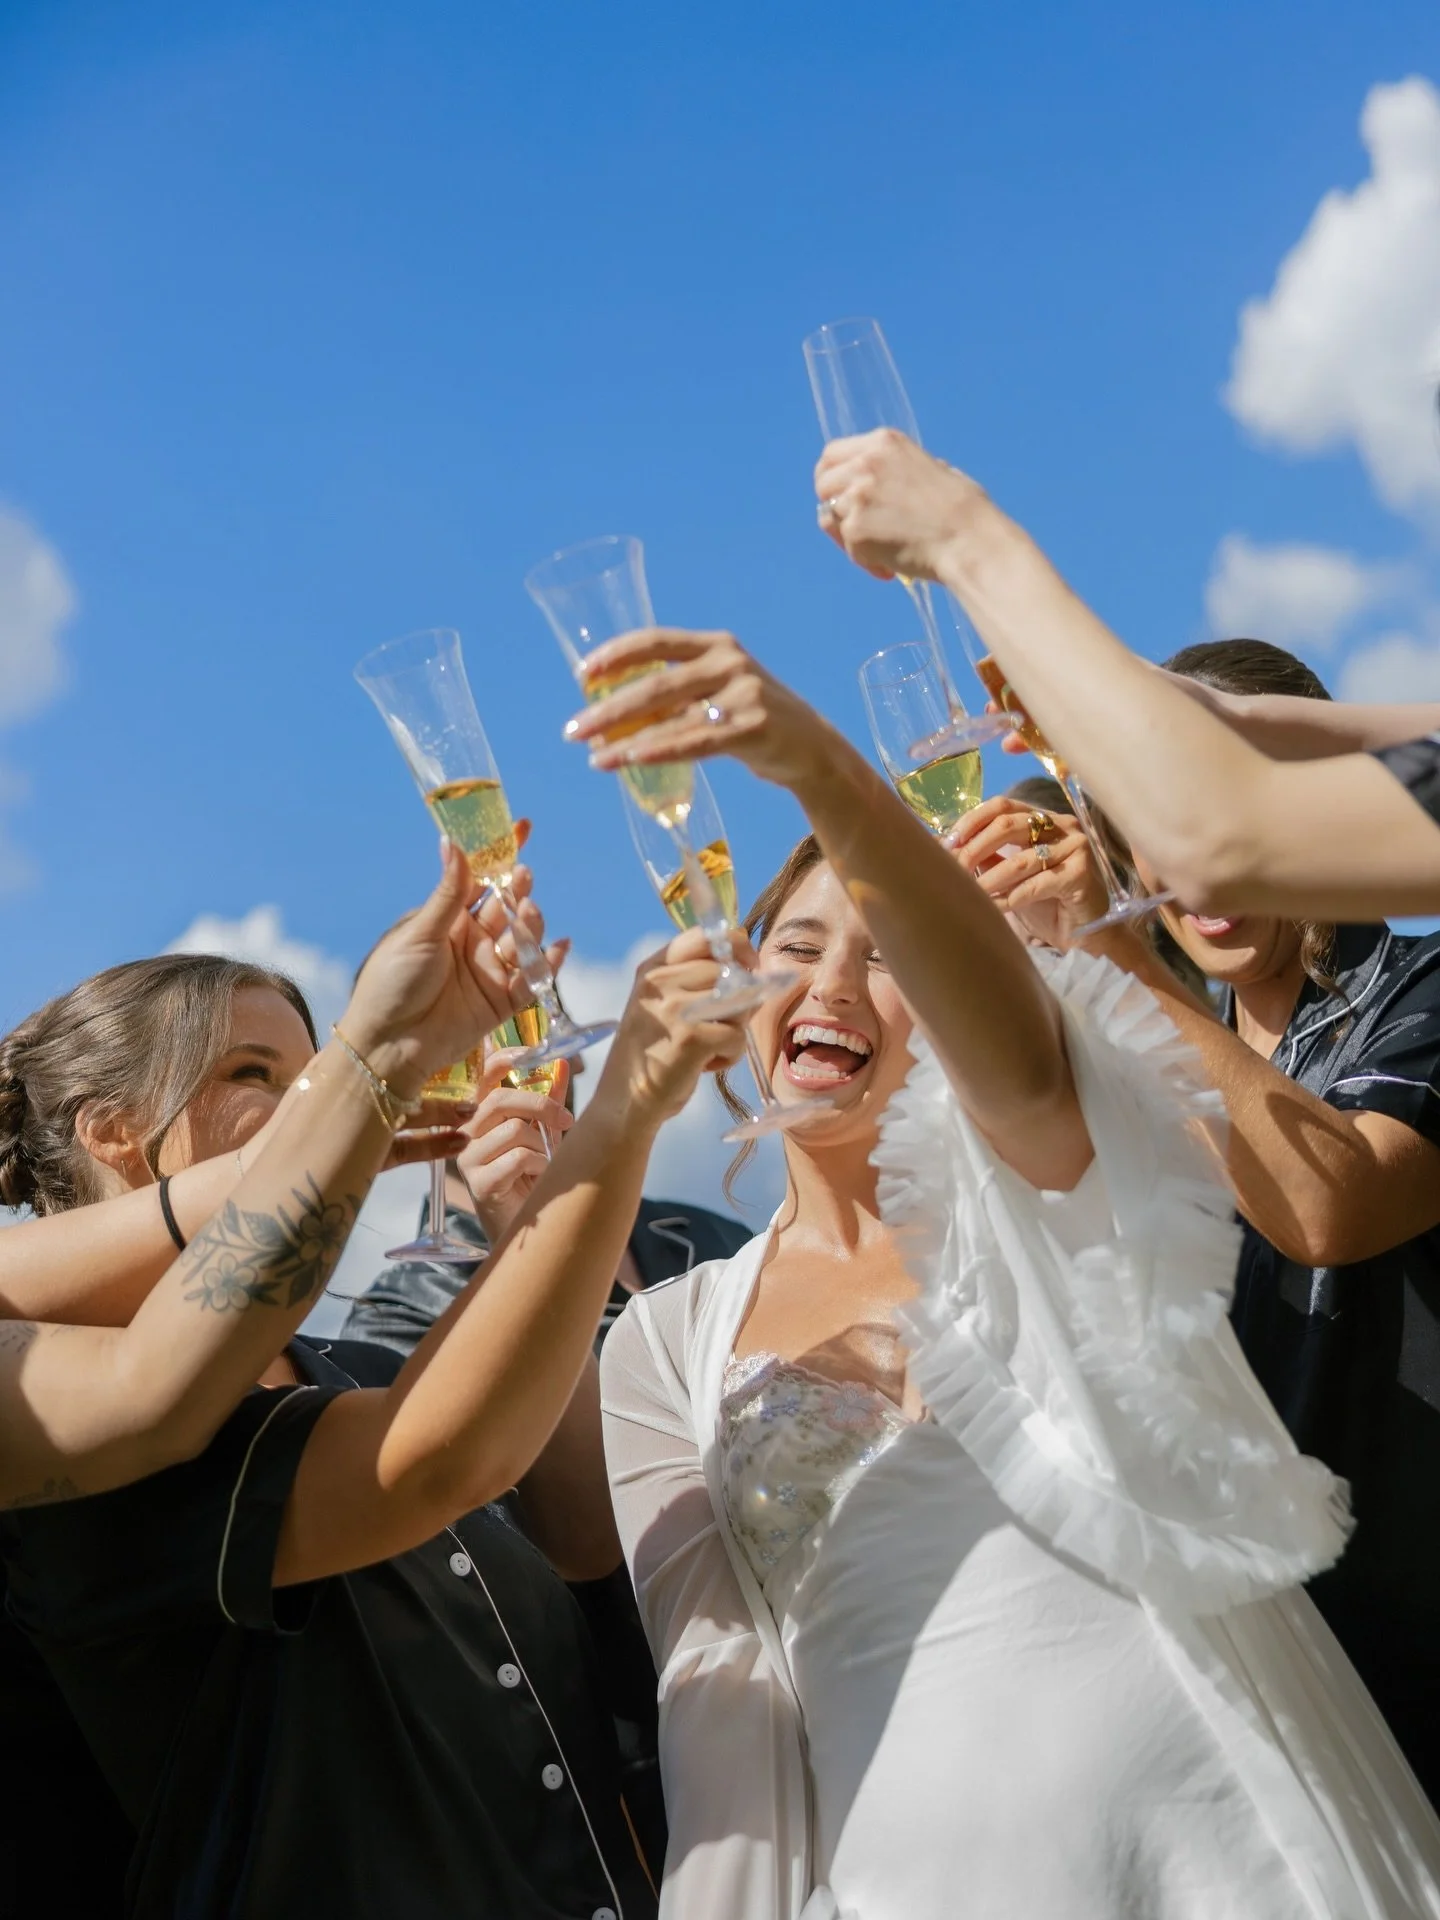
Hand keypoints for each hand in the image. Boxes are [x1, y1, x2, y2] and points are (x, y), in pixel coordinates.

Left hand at [340, 841, 526, 1099]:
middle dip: (518, 891)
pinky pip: (532, 981)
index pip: (482, 880)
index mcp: (448, 921)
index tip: (523, 827)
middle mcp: (472, 943)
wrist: (389, 1045)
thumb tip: (452, 842)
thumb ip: (447, 893)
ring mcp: (488, 972)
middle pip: (507, 909)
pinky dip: (549, 965)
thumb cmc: (391, 984)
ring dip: (530, 925)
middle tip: (522, 878)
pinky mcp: (500, 1004)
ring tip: (526, 914)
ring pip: (523, 942)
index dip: (502, 855)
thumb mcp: (420, 933)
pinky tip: (559, 948)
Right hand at [454, 1053, 573, 1242]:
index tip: (536, 1053)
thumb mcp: (543, 1132)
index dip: (507, 1058)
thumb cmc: (532, 1177)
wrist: (527, 1227)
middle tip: (567, 1119)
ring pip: (514, 1130)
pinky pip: (518, 1158)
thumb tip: (562, 1063)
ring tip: (544, 1163)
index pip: (485, 1075)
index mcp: (481, 1115)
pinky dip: (539, 1165)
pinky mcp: (478, 1183)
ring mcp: (467, 1159)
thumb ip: (548, 1099)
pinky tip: (538, 1177)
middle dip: (541, 1105)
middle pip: (500, 1100)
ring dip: (542, 1146)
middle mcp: (466, 1133)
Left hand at [562, 628, 838, 791]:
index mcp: (716, 645)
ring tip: (594, 757)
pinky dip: (660, 750)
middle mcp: (729, 662)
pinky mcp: (753, 727)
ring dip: (625, 739)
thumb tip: (613, 711)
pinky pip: (696, 741)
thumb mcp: (719, 691)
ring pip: (670, 715)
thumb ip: (678, 693)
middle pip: (654, 683)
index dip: (615, 654)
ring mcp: (744, 693)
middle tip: (573, 730)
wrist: (813, 749)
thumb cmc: (753, 719)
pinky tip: (631, 760)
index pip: (656, 641)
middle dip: (607, 708)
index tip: (581, 675)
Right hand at [590, 927, 749, 1129]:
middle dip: (739, 1001)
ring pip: (741, 1001)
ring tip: (710, 1046)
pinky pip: (738, 1037)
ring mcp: (675, 1008)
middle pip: (731, 971)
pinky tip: (704, 1065)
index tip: (748, 966)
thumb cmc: (653, 1052)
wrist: (625, 1100)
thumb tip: (754, 969)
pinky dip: (730, 1055)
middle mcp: (661, 981)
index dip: (737, 947)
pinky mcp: (692, 1038)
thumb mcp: (663, 1003)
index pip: (706, 936)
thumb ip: (698, 981)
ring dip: (735, 1028)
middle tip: (718, 1026)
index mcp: (654, 967)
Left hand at [814, 428, 985, 582]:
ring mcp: (857, 495)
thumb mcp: (930, 468)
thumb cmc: (961, 511)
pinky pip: (848, 548)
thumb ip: (897, 472)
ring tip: (884, 552)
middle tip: (852, 529)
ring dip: (851, 537)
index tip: (838, 495)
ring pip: (831, 518)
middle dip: (833, 507)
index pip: (832, 454)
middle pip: (822, 483)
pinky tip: (892, 566)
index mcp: (884, 442)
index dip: (831, 477)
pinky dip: (867, 561)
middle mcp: (866, 463)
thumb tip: (879, 486)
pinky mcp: (855, 528)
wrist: (968, 539)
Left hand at [946, 796, 1105, 951]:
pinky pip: (1036, 885)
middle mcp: (1063, 826)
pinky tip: (993, 909)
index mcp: (1044, 819)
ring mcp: (1075, 847)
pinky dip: (1010, 898)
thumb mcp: (1010, 876)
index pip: (1003, 805)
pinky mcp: (1081, 873)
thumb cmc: (1047, 904)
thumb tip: (946, 845)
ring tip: (969, 895)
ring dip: (989, 880)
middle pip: (1008, 824)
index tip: (948, 842)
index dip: (972, 821)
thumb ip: (987, 857)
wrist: (1085, 934)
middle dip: (974, 848)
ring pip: (1020, 860)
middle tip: (955, 869)